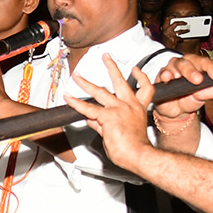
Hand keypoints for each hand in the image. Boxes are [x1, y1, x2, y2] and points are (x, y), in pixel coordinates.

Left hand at [65, 53, 155, 171]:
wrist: (139, 155)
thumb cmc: (136, 149)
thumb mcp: (123, 131)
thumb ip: (105, 124)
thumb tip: (93, 120)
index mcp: (138, 109)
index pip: (144, 88)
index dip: (140, 77)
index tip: (135, 70)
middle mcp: (130, 106)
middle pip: (120, 82)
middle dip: (112, 67)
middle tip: (106, 57)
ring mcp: (119, 109)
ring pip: (99, 92)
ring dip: (86, 83)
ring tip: (77, 76)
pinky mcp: (108, 116)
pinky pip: (89, 109)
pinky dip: (77, 103)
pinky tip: (69, 98)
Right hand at [152, 54, 212, 119]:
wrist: (175, 111)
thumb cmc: (189, 99)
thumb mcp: (200, 98)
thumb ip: (208, 93)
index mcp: (197, 66)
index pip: (204, 63)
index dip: (211, 68)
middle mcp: (184, 64)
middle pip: (188, 62)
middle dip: (193, 71)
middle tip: (198, 80)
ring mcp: (171, 69)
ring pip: (175, 65)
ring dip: (178, 71)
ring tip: (179, 77)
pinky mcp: (160, 77)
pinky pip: (162, 74)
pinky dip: (165, 75)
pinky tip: (167, 78)